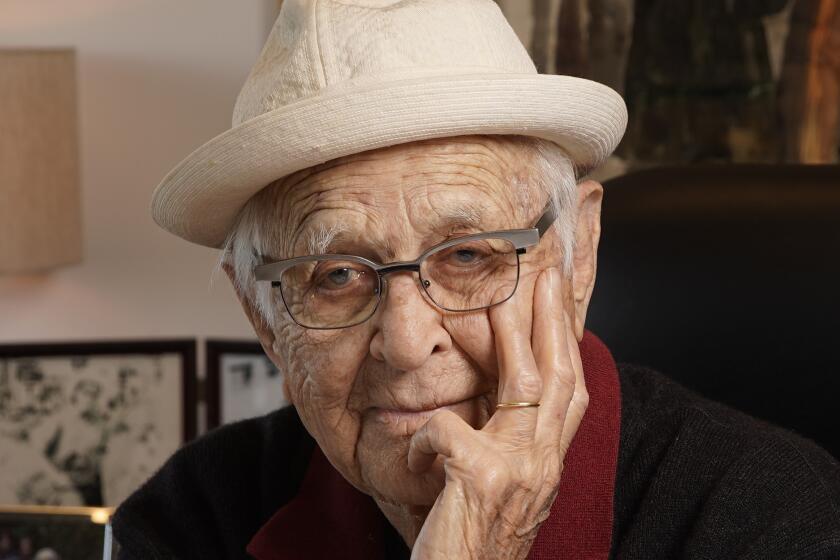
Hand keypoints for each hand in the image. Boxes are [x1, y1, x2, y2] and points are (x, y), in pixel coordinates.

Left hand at [407, 267, 588, 558]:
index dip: (567, 342)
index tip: (559, 300)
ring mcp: (519, 471)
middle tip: (547, 274)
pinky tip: (415, 454)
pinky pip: (444, 431)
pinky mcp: (480, 480)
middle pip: (562, 376)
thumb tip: (489, 400)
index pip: (570, 392)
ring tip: (503, 298)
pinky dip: (423, 435)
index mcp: (547, 463)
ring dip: (514, 336)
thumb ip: (503, 444)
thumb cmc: (471, 543)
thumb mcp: (498, 489)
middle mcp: (544, 465)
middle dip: (556, 320)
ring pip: (526, 384)